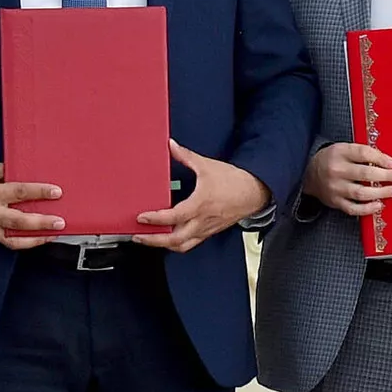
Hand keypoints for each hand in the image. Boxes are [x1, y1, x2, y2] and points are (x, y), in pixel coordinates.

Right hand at [0, 162, 64, 248]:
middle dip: (42, 222)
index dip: (39, 192)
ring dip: (36, 238)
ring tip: (53, 235)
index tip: (56, 192)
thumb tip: (30, 173)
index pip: (20, 192)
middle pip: (20, 220)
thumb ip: (9, 172)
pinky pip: (8, 243)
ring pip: (15, 238)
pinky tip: (38, 239)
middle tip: (60, 222)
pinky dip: (25, 243)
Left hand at [135, 141, 267, 252]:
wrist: (254, 192)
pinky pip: (191, 244)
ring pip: (182, 246)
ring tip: (149, 240)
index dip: (155, 219)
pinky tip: (169, 240)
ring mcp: (206, 229)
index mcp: (200, 204)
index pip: (173, 217)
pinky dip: (177, 245)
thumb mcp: (207, 165)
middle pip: (174, 239)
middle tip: (138, 235)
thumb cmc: (234, 181)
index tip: (141, 217)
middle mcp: (202, 220)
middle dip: (153, 240)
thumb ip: (186, 156)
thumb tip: (172, 146)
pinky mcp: (209, 232)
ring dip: (163, 245)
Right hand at [303, 141, 391, 216]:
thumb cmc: (332, 159)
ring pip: (360, 192)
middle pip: (364, 173)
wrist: (309, 174)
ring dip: (380, 193)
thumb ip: (363, 153)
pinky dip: (367, 209)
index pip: (362, 153)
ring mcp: (335, 188)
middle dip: (386, 176)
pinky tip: (379, 205)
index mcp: (340, 153)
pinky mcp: (335, 202)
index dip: (380, 158)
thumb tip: (387, 162)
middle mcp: (336, 170)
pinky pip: (353, 208)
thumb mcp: (344, 149)